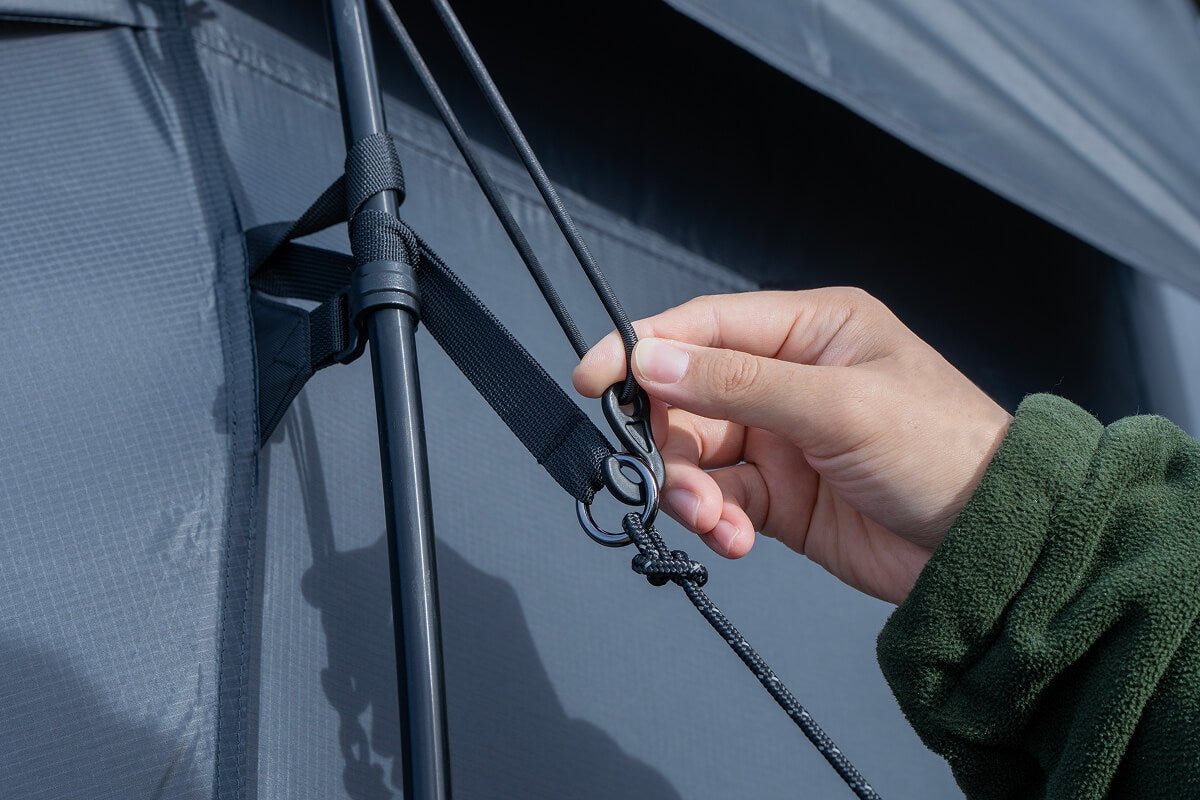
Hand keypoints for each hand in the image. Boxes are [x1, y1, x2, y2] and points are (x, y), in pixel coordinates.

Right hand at [573, 289, 1010, 603]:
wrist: (994, 546)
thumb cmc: (941, 450)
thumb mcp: (838, 405)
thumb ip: (738, 383)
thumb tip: (651, 358)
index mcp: (808, 330)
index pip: (702, 327)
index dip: (642, 348)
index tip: (592, 377)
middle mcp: (787, 378)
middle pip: (687, 398)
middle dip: (671, 443)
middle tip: (676, 483)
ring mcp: (780, 439)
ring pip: (695, 456)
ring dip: (691, 492)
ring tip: (719, 522)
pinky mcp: (778, 496)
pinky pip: (719, 501)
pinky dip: (716, 522)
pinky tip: (735, 539)